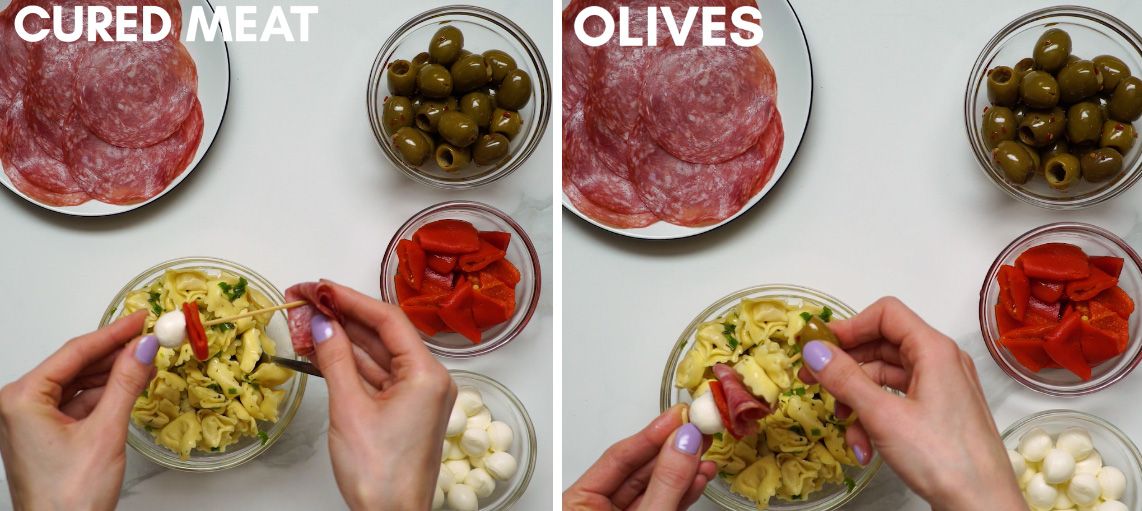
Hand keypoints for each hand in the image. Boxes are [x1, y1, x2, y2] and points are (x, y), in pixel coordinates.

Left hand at [0, 311, 157, 509]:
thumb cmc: (69, 497)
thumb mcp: (105, 432)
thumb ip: (126, 384)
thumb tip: (144, 348)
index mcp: (22, 399)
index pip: (75, 353)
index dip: (113, 333)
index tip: (141, 318)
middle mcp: (20, 406)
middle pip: (75, 365)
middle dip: (114, 352)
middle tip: (149, 336)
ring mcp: (33, 421)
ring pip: (79, 383)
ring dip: (113, 373)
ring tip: (147, 359)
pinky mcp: (47, 435)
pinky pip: (79, 403)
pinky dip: (106, 394)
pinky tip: (130, 385)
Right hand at [305, 281, 456, 510]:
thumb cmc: (379, 472)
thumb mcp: (350, 408)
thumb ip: (335, 358)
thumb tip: (320, 322)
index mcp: (428, 374)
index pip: (388, 320)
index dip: (350, 299)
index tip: (318, 287)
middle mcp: (429, 380)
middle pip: (383, 334)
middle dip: (342, 315)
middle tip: (304, 299)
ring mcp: (417, 396)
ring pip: (376, 354)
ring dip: (342, 338)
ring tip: (305, 321)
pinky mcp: (403, 411)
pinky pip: (375, 376)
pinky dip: (349, 363)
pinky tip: (322, 348)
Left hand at [564, 405, 715, 509]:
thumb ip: (664, 484)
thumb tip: (682, 444)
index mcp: (577, 504)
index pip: (617, 458)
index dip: (650, 435)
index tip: (677, 416)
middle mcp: (597, 510)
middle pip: (638, 470)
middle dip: (672, 449)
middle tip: (697, 425)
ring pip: (655, 487)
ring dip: (683, 469)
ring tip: (704, 447)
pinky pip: (664, 504)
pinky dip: (683, 491)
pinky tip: (700, 475)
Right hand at [797, 297, 1025, 510]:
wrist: (982, 506)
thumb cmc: (943, 458)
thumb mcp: (883, 416)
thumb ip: (845, 379)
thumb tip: (813, 349)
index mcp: (934, 350)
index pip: (886, 314)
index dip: (849, 326)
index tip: (820, 347)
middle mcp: (940, 362)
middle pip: (882, 345)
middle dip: (846, 366)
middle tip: (813, 382)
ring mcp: (941, 389)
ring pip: (885, 378)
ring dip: (857, 399)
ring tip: (842, 425)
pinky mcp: (938, 413)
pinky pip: (897, 401)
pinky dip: (875, 418)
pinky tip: (864, 447)